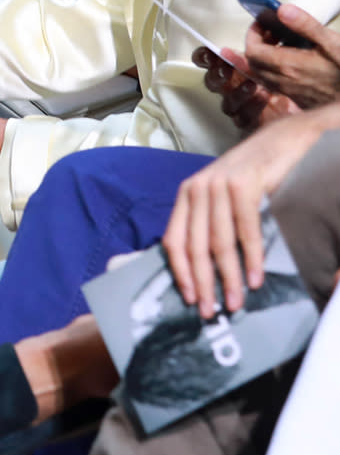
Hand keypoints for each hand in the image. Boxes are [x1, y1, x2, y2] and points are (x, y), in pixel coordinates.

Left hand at [162, 106, 336, 317]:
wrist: (281, 142)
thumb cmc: (252, 177)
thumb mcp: (221, 198)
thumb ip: (210, 224)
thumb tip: (204, 271)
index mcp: (187, 195)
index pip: (173, 239)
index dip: (180, 272)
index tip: (188, 298)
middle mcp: (197, 189)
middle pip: (194, 246)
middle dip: (202, 283)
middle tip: (209, 312)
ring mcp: (219, 185)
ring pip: (220, 242)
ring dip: (229, 278)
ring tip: (236, 303)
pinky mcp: (244, 184)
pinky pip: (245, 230)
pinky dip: (251, 258)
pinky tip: (256, 278)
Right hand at [193, 46, 298, 132]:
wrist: (306, 103)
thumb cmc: (291, 77)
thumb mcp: (285, 53)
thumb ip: (277, 39)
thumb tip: (276, 19)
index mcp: (235, 67)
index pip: (210, 61)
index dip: (204, 57)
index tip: (209, 53)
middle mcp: (233, 87)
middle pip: (213, 82)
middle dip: (217, 75)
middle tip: (226, 69)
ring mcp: (241, 106)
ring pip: (228, 103)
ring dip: (237, 92)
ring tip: (251, 83)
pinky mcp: (252, 122)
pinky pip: (244, 118)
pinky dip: (252, 107)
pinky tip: (264, 97)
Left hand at [244, 4, 339, 108]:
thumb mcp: (331, 42)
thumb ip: (305, 25)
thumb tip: (282, 10)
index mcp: (289, 65)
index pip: (252, 50)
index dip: (252, 34)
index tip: (261, 23)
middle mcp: (284, 82)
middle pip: (253, 63)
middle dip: (256, 44)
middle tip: (271, 31)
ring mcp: (290, 93)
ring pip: (262, 75)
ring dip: (264, 57)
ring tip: (281, 43)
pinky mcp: (298, 99)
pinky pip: (274, 84)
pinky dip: (273, 69)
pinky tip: (292, 59)